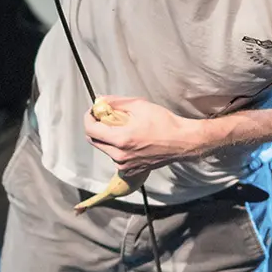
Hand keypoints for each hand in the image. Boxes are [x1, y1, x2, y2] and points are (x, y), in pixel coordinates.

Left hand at [83, 97, 201, 175]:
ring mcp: (125, 165)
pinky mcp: (131, 171)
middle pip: (94, 141)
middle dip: (96, 127)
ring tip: (123, 129)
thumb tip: (100, 100)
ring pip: (105, 149)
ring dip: (108, 138)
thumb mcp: (140, 105)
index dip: (88, 118)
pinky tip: (131, 141)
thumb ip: (116, 103)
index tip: (93, 112)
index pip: (91, 129)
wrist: (183, 142)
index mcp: (121, 139)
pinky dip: (117, 148)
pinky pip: (116, 158)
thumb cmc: (164, 123)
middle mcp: (120, 155)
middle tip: (106, 118)